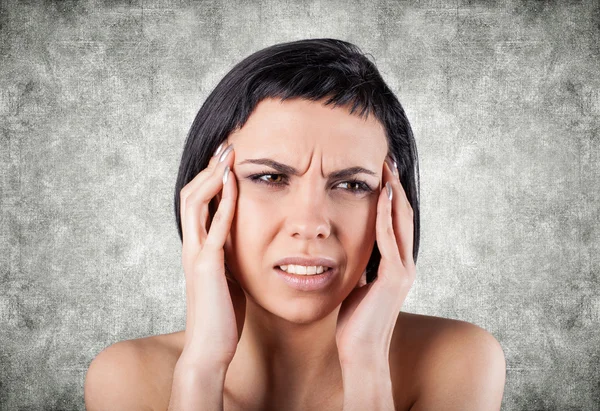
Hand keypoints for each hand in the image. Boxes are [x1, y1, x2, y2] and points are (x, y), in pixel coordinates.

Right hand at [178, 141, 244, 367]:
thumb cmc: (222, 316)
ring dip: (212, 177)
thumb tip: (243, 242)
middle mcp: (192, 247)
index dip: (209, 179)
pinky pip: (215, 227)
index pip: (197, 204)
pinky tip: (233, 184)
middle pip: (191, 195)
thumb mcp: (228, 278)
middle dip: (208, 169)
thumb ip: (229, 257)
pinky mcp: (207, 266)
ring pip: (195, 203)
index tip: (226, 160)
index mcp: (198, 249)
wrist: (209, 349)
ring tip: (227, 154)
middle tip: (225, 146)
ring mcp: (197, 255)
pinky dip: (223, 202)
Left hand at [335, 155, 415, 364]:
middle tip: (388, 159)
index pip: (396, 222)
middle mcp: (405, 264)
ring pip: (401, 221)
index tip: (382, 172)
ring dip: (394, 192)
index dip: (391, 195)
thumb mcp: (358, 285)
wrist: (361, 351)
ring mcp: (402, 270)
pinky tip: (381, 195)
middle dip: (396, 185)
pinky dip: (386, 215)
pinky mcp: (394, 277)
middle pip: (404, 215)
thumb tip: (350, 252)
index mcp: (396, 265)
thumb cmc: (356, 322)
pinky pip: (389, 238)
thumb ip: (361, 267)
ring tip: (386, 167)